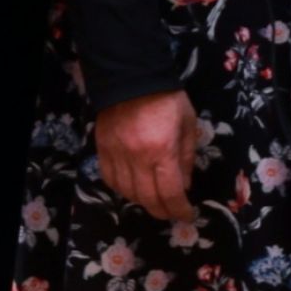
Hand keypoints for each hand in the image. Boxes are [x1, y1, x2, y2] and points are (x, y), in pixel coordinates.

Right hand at [91, 90, 202, 225]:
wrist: (133, 75)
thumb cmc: (167, 98)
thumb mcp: (188, 125)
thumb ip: (187, 157)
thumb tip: (185, 186)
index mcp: (162, 149)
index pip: (170, 193)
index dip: (179, 210)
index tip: (187, 215)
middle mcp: (137, 157)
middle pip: (147, 199)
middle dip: (162, 211)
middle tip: (171, 212)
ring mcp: (116, 153)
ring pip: (126, 192)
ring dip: (142, 201)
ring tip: (154, 199)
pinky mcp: (102, 148)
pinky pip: (109, 179)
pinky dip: (121, 189)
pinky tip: (132, 187)